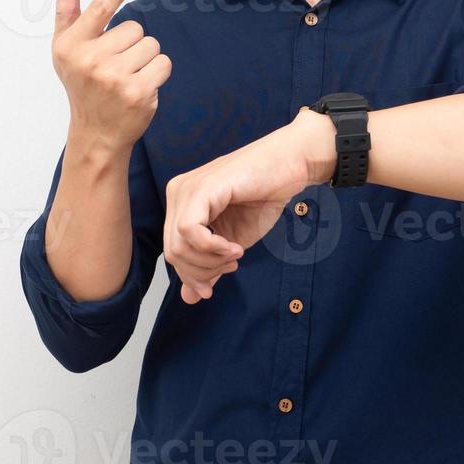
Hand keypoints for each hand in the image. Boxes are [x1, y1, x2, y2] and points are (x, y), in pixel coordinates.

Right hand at [52, 0, 169, 153]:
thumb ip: (68, 13)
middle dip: (132, 45)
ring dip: (146, 60)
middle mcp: (91, 60)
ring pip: (152, 45)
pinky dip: (157, 74)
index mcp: (72, 45)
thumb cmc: (82, 85)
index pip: (101, 7)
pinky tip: (140, 87)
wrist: (96, 133)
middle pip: (135, 28)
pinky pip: (163, 63)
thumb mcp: (67, 50)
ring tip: (127, 78)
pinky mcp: (138, 92)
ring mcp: (115, 78)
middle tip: (116, 67)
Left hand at [164, 107, 335, 303]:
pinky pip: (190, 232)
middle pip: (173, 253)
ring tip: (234, 255)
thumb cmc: (264, 196)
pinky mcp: (201, 189)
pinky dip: (212, 248)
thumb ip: (209, 265)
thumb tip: (190, 297)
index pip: (173, 252)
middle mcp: (178, 193)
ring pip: (178, 246)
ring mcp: (187, 189)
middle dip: (202, 271)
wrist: (290, 166)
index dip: (193, 275)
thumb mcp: (232, 242)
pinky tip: (234, 247)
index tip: (218, 281)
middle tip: (230, 268)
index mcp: (182, 204)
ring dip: (209, 262)